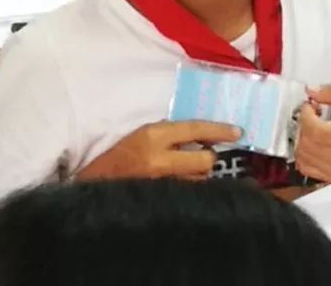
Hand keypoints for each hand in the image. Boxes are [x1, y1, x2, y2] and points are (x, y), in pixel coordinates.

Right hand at [77, 120, 240, 180]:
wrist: (92, 188)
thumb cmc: (117, 158)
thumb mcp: (141, 136)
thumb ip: (169, 135)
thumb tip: (202, 136)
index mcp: (153, 135)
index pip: (195, 129)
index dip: (219, 130)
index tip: (238, 132)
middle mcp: (160, 159)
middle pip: (205, 159)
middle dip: (206, 158)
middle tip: (198, 157)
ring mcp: (162, 184)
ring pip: (200, 179)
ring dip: (197, 175)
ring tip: (182, 173)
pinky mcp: (163, 201)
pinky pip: (189, 194)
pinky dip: (189, 189)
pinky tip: (180, 188)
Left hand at [294, 86, 330, 184]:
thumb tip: (310, 90)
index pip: (316, 130)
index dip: (305, 115)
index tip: (309, 105)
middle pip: (307, 145)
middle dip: (302, 126)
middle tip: (311, 114)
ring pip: (304, 159)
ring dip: (301, 141)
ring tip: (312, 129)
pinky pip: (309, 171)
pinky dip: (305, 156)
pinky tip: (314, 144)